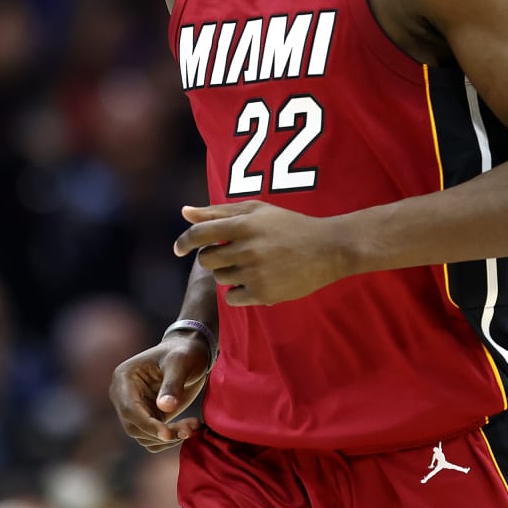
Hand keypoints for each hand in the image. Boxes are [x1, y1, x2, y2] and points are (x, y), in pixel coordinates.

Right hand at [109, 333, 211, 451]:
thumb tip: (165, 408)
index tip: (168, 434)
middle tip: (189, 430)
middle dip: (162, 434)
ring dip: (170, 438)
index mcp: (124, 378)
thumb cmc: (184, 352)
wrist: (191, 352)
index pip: (130, 409)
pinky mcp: (149, 417)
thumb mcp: (180, 363)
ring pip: (145, 437)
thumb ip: (172, 385)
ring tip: (194, 426)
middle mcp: (124, 396)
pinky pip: (155, 438)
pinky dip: (172, 439)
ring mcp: (136, 408)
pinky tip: (190, 427)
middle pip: (135, 427)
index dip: (147, 425)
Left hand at [173, 202, 350, 306]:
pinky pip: (232, 297)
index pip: (199, 234)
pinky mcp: (263, 294)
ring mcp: (255, 273)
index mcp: (244, 224)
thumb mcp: (257, 211)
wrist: (328, 249)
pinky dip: (239, 291)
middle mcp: (247, 248)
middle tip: (234, 253)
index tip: (178, 249)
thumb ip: (218, 212)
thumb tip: (184, 211)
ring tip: (253, 265)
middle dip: (214, 257)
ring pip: (220, 278)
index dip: (184, 241)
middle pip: (206, 260)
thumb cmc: (289, 226)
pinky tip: (257, 280)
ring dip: (229, 273)